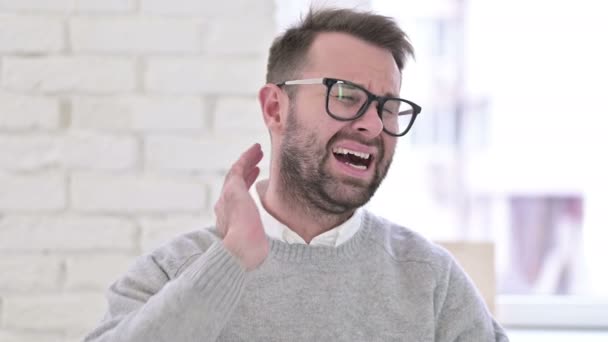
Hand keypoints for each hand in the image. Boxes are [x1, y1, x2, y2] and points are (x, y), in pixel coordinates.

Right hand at [214, 143, 268, 270]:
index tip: (256, 178)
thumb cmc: (255, 254)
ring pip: (236, 174)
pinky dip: (246, 158)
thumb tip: (276, 243)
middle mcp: (224, 208)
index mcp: (230, 220)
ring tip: (258, 152)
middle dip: (245, 172)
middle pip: (234, 184)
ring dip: (246, 162)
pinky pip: (238, 169)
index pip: (238, 199)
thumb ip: (261, 237)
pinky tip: (255, 150)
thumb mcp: (259, 243)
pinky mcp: (232, 191)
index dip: (246, 185)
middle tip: (256, 162)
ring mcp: (226, 198)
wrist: (244, 252)